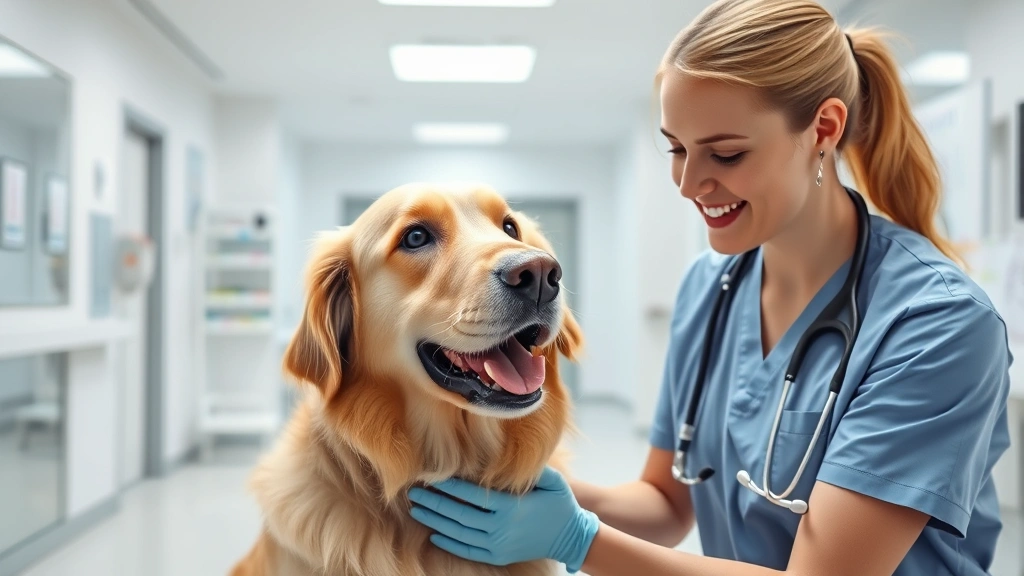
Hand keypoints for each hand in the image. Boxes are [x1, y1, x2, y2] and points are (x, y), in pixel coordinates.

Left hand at [408, 466, 599, 572]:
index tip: (431, 476)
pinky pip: (468, 551)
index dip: (449, 485)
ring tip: (417, 509)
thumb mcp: (552, 481)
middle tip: (413, 492)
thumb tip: (507, 454)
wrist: (570, 537)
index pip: (471, 495)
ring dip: (435, 521)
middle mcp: (500, 528)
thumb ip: (530, 469)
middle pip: (458, 514)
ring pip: (459, 533)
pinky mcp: (498, 557)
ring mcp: (498, 545)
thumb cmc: (560, 504)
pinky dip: (449, 543)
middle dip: (434, 502)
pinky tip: (435, 535)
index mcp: (510, 507)